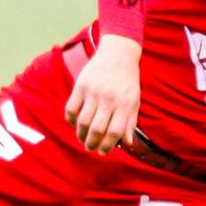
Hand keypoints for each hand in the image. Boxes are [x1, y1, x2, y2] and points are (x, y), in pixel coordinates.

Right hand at [63, 34, 142, 153]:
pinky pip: (71, 108)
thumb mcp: (134, 100)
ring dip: (81, 134)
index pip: (115, 132)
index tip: (102, 152)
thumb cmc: (128, 80)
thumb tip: (126, 143)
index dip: (107, 145)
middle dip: (92, 143)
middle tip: (90, 148)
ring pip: (83, 121)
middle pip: (97, 129)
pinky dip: (70, 119)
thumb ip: (131, 122)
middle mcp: (109, 99)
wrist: (118, 53)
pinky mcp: (81, 85)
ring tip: (82, 138)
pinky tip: (74, 123)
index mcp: (125, 104)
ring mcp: (93, 92)